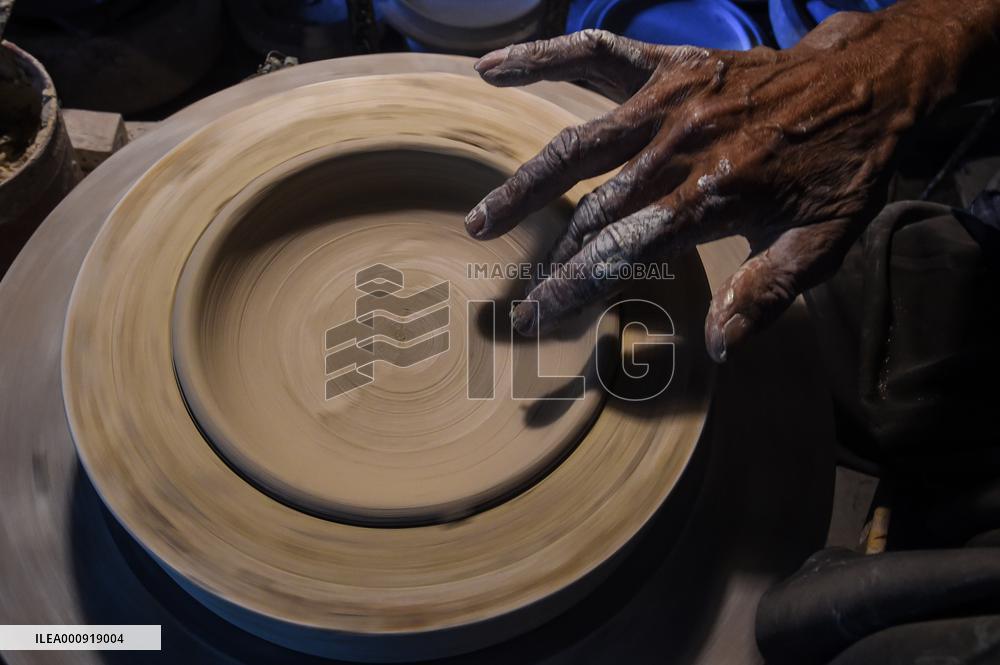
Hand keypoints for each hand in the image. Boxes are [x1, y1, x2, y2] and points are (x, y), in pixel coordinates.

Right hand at [466, 1, 998, 361]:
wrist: (869, 81)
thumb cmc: (842, 168)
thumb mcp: (821, 242)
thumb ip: (764, 294)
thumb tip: (716, 348)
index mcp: (710, 196)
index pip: (621, 251)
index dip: (572, 286)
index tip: (537, 317)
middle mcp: (677, 147)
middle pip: (590, 210)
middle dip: (548, 259)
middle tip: (512, 299)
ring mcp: (667, 100)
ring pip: (575, 144)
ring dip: (523, 186)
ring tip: (480, 221)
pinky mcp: (666, 65)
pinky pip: (594, 54)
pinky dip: (541, 57)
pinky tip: (490, 68)